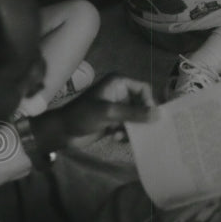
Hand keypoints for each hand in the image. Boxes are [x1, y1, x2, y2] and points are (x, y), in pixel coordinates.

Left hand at [33, 74, 156, 151]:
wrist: (62, 132)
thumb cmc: (83, 116)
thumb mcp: (109, 112)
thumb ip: (134, 113)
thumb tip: (158, 115)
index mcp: (118, 83)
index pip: (143, 88)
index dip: (148, 101)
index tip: (149, 117)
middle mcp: (119, 93)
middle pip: (142, 103)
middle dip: (141, 118)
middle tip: (141, 130)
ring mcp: (117, 107)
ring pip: (136, 117)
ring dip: (133, 127)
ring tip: (123, 135)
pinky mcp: (114, 121)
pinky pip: (129, 126)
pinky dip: (126, 133)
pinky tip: (117, 138)